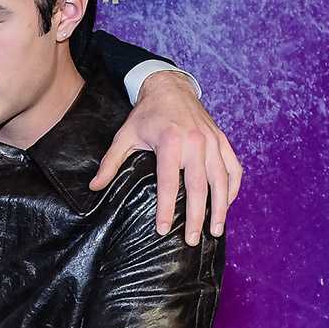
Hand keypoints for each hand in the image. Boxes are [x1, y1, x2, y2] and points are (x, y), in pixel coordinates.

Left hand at [90, 70, 241, 244]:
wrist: (170, 87)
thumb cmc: (146, 114)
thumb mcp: (125, 135)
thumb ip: (111, 162)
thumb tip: (95, 186)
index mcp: (170, 142)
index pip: (169, 183)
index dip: (166, 209)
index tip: (164, 230)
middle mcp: (195, 142)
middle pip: (199, 187)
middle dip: (197, 217)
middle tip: (193, 240)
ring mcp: (212, 142)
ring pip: (221, 180)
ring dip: (221, 209)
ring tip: (216, 231)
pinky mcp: (222, 140)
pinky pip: (234, 168)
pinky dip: (233, 188)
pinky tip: (227, 205)